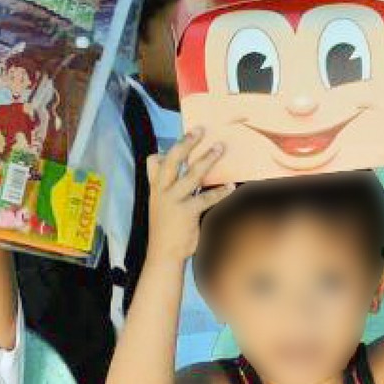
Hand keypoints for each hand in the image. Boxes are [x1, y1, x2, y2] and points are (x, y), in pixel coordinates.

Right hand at [145, 129, 233, 260]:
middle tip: (199, 130)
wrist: (163, 254)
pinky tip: (230, 186)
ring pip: (192, 175)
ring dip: (207, 159)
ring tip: (219, 148)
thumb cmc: (166, 229)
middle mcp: (163, 191)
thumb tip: (188, 176)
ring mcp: (174, 201)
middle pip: (173, 161)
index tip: (179, 139)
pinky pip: (206, 198)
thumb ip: (170, 190)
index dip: (164, 151)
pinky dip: (220, 191)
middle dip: (186, 143)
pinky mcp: (186, 212)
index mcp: (156, 188)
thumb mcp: (160, 206)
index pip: (153, 163)